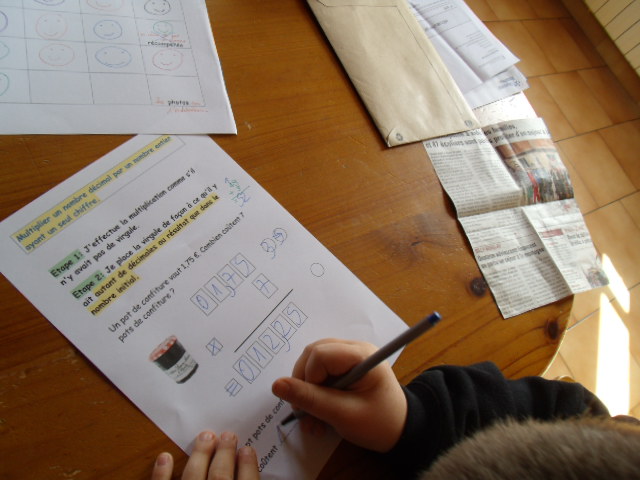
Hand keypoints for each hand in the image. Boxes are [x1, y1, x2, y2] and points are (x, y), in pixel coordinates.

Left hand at [151, 431, 258, 479]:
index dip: (249, 466)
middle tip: (228, 435)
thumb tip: (250, 467)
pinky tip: (164, 457)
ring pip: (193, 476)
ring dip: (199, 455)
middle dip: (225, 453)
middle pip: (220, 476)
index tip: (248, 450)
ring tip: (205, 436)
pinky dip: (161, 473)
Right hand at [272, 338, 406, 451]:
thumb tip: (276, 385)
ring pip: (311, 365)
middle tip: (307, 415)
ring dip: (307, 394)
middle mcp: (353, 349)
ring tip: (313, 422)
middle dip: (304, 386)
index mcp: (360, 355)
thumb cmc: (379, 423)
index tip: (314, 405)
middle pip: (312, 355)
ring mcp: (348, 358)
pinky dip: (314, 395)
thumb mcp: (344, 415)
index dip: (309, 378)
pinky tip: (318, 417)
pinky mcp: (343, 369)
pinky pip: (318, 373)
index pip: (319, 354)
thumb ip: (311, 399)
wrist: (401, 432)